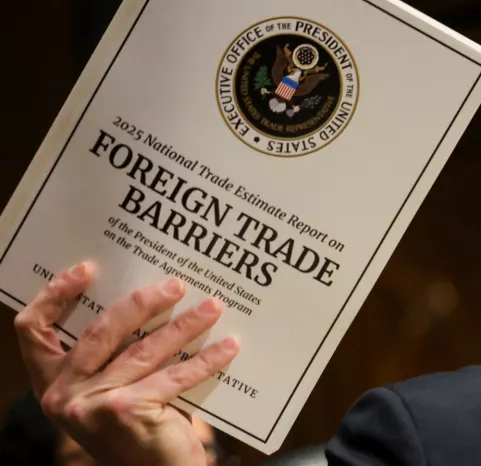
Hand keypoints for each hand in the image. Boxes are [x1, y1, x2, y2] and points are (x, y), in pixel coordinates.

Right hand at [13, 261, 239, 465]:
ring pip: (145, 349)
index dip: (54, 294)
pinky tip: (229, 346)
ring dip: (185, 325)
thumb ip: (115, 356)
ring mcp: (93, 403)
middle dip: (143, 302)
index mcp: (52, 383)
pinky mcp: (126, 411)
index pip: (33, 331)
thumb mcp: (112, 391)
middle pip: (102, 330)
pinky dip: (207, 359)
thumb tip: (154, 297)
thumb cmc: (136, 429)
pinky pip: (175, 375)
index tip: (88, 268)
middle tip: (177, 285)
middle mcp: (63, 394)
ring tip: (213, 307)